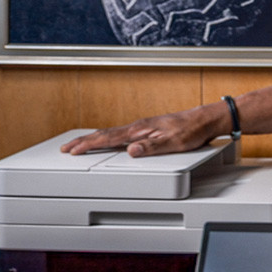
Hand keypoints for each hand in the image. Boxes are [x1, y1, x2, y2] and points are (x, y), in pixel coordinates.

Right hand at [60, 103, 226, 157]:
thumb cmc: (193, 131)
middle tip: (66, 147)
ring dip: (94, 138)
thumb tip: (131, 151)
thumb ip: (152, 148)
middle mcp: (140, 126)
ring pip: (112, 133)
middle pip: (106, 133)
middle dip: (84, 140)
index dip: (89, 144)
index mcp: (142, 129)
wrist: (206, 120)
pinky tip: (109, 141)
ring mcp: (143, 127)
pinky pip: (122, 133)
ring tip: (80, 144)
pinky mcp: (149, 129)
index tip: (72, 149)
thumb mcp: (175, 143)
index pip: (109, 138)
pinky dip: (109, 137)